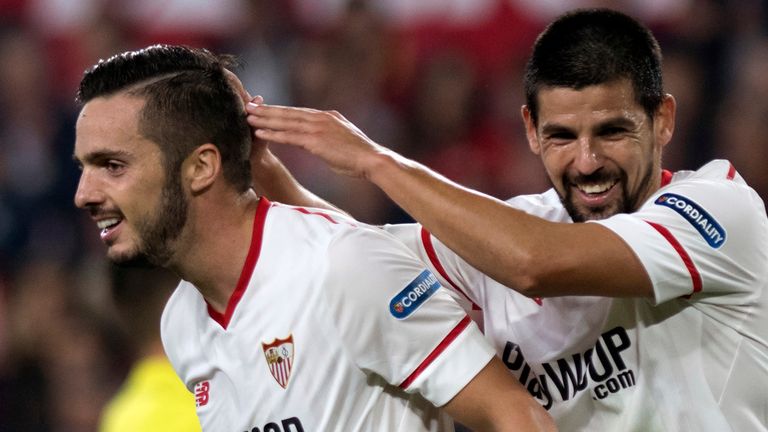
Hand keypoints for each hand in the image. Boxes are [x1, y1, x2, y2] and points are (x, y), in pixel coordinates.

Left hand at [245, 104, 387, 179]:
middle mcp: (321, 118)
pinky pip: (289, 136)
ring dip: (265, 119)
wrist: (373, 159)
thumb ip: (329, 138)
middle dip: (267, 109)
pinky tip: (259, 133)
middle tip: (248, 105)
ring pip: (285, 122)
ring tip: (247, 117)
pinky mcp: (316, 140)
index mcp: (327, 117)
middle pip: (288, 112)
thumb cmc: (361, 156)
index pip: (299, 112)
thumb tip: (321, 142)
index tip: (265, 108)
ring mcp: (318, 128)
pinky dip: (273, 134)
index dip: (280, 110)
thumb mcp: (342, 141)